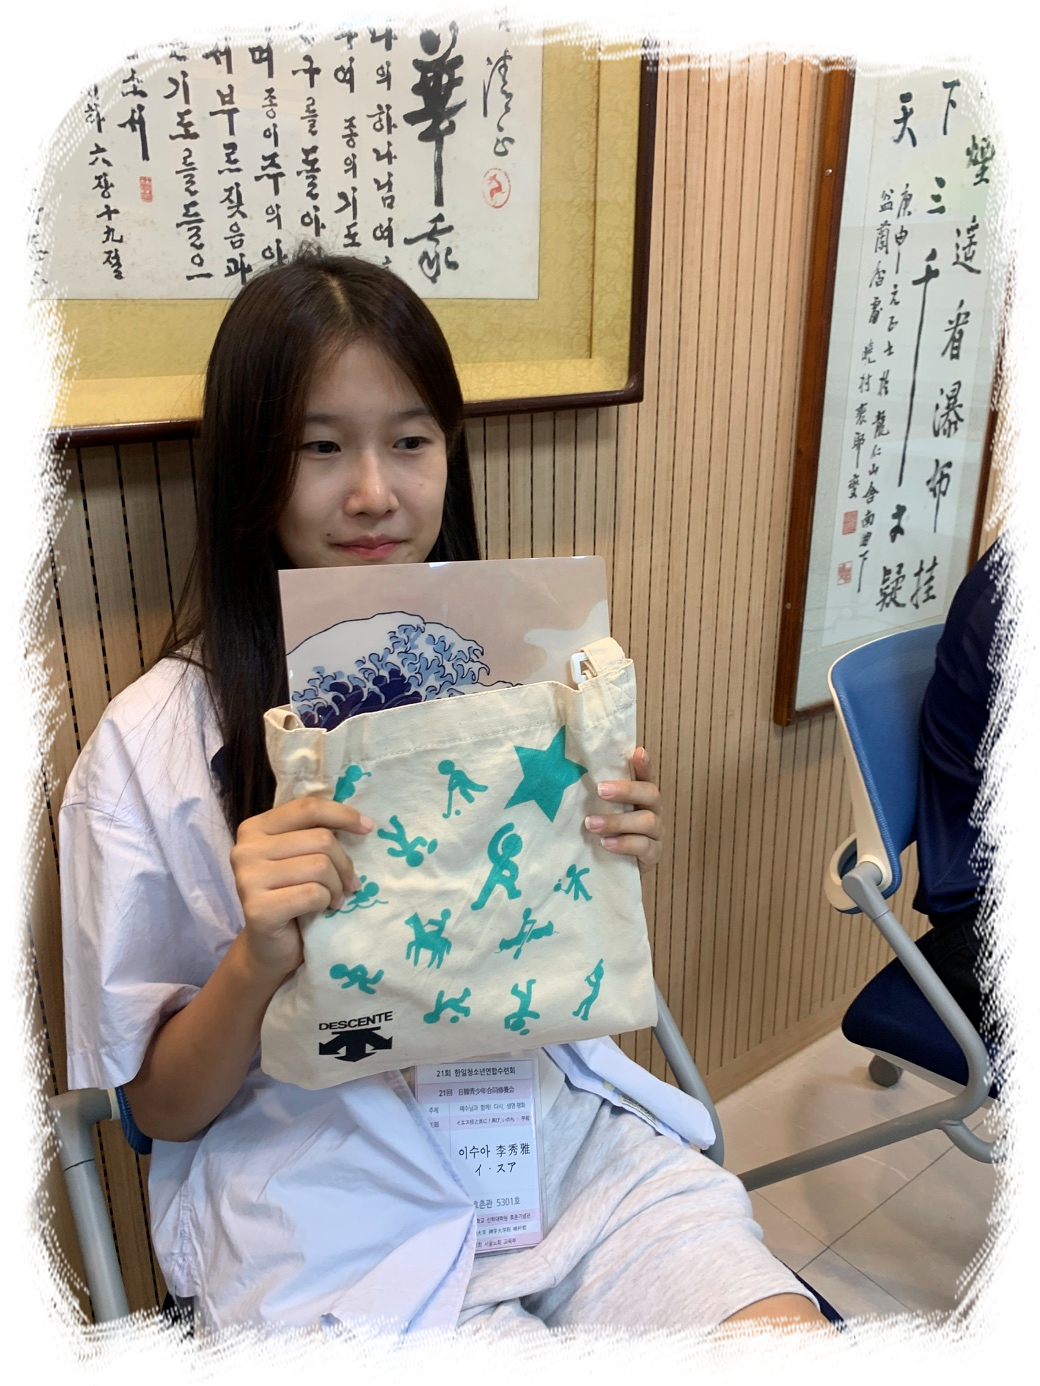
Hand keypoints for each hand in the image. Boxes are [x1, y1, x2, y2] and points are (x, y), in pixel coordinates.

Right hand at [230, 796, 373, 980]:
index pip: (307, 808)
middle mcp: (245, 849)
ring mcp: (247, 879)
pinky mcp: (257, 909)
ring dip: (337, 886)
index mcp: (255, 828)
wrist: (270, 948)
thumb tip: (363, 821)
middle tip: (349, 884)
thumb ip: (314, 833)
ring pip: (319, 866)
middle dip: (344, 864)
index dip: (343, 814)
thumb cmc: (292, 896)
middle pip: (320, 839)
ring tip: (335, 898)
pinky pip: (312, 894)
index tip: (368, 827)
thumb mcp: (301, 857)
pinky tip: (321, 910)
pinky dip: (325, 902)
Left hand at [585, 747, 661, 874]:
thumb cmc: (606, 832)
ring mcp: (656, 833)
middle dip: (625, 791)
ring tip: (591, 824)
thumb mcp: (602, 812)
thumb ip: (599, 796)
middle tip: (600, 790)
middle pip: (650, 794)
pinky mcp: (653, 854)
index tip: (637, 752)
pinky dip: (624, 844)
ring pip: (647, 821)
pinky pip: (644, 847)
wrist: (615, 870)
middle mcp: (653, 810)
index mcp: (641, 796)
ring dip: (617, 821)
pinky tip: (605, 844)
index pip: (646, 776)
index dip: (644, 765)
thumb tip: (570, 774)